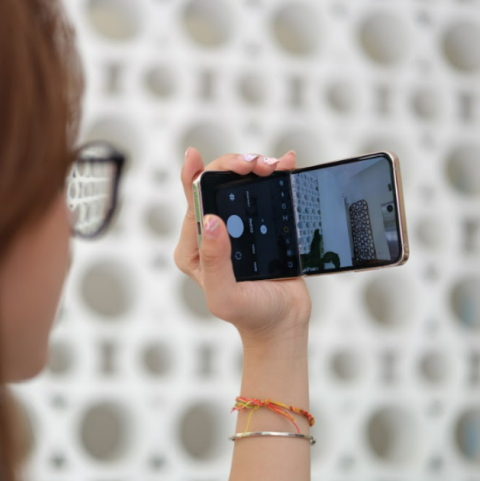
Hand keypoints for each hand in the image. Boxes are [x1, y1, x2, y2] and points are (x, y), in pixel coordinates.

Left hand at [174, 148, 311, 349]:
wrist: (282, 325)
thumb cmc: (249, 316)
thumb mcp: (224, 296)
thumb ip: (215, 261)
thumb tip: (210, 219)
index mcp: (194, 247)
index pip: (193, 200)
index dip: (198, 173)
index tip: (203, 155)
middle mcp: (212, 232)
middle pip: (216, 183)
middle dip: (236, 164)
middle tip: (260, 164)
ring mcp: (237, 226)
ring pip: (240, 182)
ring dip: (257, 167)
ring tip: (276, 165)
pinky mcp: (260, 224)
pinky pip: (263, 192)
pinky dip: (275, 174)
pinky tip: (286, 164)